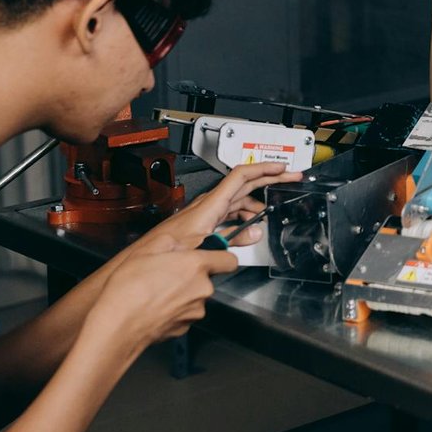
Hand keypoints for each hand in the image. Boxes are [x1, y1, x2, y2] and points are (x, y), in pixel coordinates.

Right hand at [89, 244, 236, 351]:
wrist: (118, 324)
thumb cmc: (129, 288)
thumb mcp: (145, 250)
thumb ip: (169, 241)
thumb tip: (175, 243)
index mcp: (196, 266)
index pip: (229, 260)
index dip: (221, 257)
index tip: (213, 257)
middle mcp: (201, 289)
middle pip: (207, 279)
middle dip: (191, 277)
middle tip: (167, 275)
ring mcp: (195, 311)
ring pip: (195, 298)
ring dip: (182, 294)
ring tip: (157, 293)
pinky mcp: (185, 327)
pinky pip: (185, 314)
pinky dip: (174, 311)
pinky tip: (155, 308)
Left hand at [140, 161, 302, 250]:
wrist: (142, 262)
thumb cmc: (161, 253)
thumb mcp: (200, 250)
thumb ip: (229, 244)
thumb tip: (252, 236)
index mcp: (209, 205)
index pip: (240, 177)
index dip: (264, 169)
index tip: (283, 169)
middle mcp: (207, 206)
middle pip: (244, 186)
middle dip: (268, 180)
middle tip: (289, 179)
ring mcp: (205, 214)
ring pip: (238, 203)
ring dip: (256, 206)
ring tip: (267, 215)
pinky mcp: (202, 225)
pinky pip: (229, 216)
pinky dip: (243, 219)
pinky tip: (248, 230)